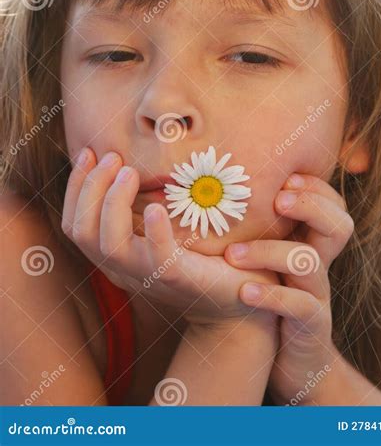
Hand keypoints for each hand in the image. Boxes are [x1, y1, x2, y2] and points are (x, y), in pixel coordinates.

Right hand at [61, 148, 278, 325]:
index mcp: (116, 256)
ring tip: (129, 172)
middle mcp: (124, 268)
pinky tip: (156, 206)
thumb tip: (128, 163)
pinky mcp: (179, 278)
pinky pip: (157, 256)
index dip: (75, 186)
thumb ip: (142, 206)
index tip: (89, 152)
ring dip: (113, 202)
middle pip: (83, 232)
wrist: (237, 296)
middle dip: (90, 188)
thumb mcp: (163, 229)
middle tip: (113, 158)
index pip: (75, 224)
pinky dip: (154, 230)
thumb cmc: (200, 256)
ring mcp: (149, 275)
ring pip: (109, 245)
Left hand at [224, 172, 353, 404]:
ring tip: (233, 254)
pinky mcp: (311, 326)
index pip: (332, 203)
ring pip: (309, 262)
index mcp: (312, 243)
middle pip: (339, 224)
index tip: (283, 178)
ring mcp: (318, 296)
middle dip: (310, 205)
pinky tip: (245, 291)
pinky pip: (300, 307)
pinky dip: (272, 296)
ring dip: (270, 252)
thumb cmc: (273, 301)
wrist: (291, 362)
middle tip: (276, 200)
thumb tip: (221, 188)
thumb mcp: (272, 261)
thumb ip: (261, 229)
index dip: (314, 186)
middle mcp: (320, 264)